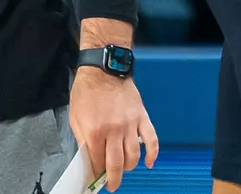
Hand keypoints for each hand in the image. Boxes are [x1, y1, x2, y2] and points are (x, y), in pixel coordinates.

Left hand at [69, 70, 158, 191]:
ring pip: (133, 155)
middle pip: (117, 164)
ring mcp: (130, 123)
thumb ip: (83, 141)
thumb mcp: (76, 118)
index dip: (97, 174)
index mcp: (95, 132)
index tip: (96, 179)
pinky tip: (149, 163)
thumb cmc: (87, 92)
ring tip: (124, 170)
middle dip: (114, 179)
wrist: (104, 69)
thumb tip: (90, 160)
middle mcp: (114, 130)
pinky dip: (152, 153)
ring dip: (129, 167)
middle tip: (112, 185)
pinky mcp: (142, 116)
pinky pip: (151, 138)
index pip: (98, 163)